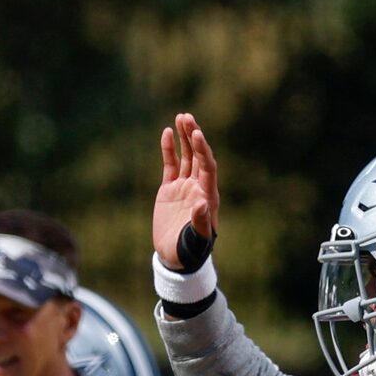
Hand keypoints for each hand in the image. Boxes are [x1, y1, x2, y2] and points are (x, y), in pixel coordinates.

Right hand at [155, 113, 219, 270]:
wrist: (175, 257)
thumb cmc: (189, 251)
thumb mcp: (196, 239)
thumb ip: (200, 222)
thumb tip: (203, 203)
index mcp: (208, 196)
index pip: (208, 167)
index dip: (203, 150)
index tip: (197, 134)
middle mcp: (198, 187)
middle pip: (199, 156)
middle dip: (194, 136)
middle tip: (188, 117)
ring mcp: (184, 187)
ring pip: (186, 157)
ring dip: (184, 138)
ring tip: (181, 117)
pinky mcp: (170, 189)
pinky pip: (171, 165)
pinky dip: (169, 150)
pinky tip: (167, 133)